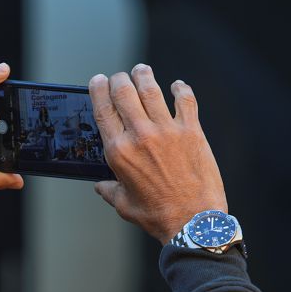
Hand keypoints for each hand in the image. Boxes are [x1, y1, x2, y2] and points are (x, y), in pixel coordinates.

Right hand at [89, 64, 227, 243]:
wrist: (192, 221)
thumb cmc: (157, 216)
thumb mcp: (124, 205)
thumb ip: (110, 190)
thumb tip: (101, 186)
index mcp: (119, 152)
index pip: (103, 110)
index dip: (98, 90)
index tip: (97, 81)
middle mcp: (140, 136)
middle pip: (124, 92)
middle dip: (118, 79)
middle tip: (120, 77)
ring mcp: (167, 131)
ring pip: (151, 90)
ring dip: (144, 76)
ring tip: (142, 70)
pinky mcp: (192, 131)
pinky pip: (185, 100)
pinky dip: (180, 89)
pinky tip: (177, 85)